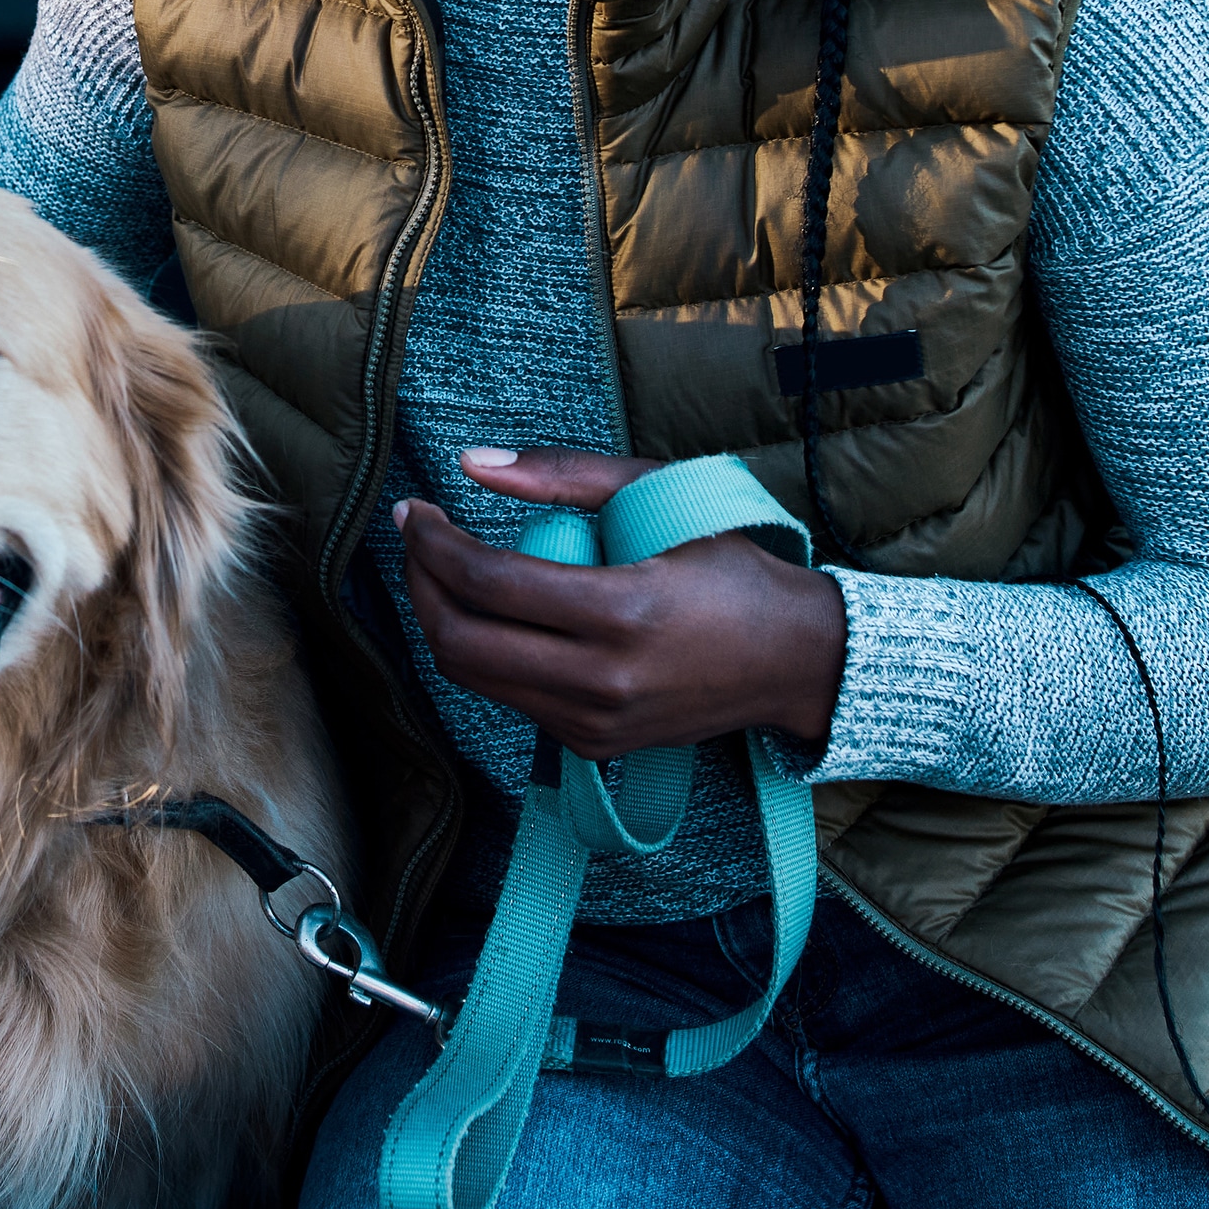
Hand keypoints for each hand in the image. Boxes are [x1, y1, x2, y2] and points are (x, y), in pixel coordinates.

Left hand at [394, 448, 844, 758]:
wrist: (792, 660)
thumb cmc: (729, 565)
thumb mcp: (658, 495)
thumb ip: (563, 474)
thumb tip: (473, 463)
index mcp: (622, 612)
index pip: (488, 584)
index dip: (432, 544)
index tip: (415, 511)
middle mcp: (602, 680)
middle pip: (461, 644)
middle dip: (420, 586)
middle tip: (417, 541)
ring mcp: (595, 723)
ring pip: (475, 679)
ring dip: (442, 620)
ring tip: (445, 570)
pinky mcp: (592, 744)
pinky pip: (510, 698)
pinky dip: (486, 653)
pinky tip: (495, 613)